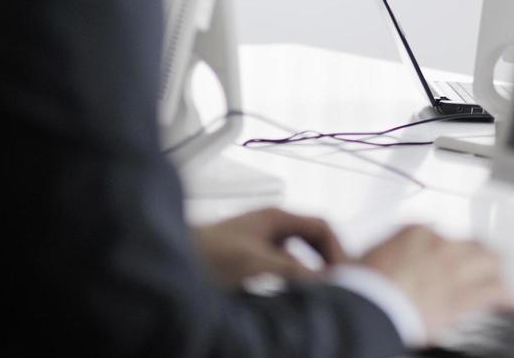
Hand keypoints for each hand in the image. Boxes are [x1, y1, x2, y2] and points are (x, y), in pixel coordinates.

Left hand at [193, 207, 347, 287]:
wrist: (170, 259)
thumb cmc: (206, 253)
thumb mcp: (255, 261)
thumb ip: (291, 269)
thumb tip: (324, 280)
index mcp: (276, 217)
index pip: (321, 227)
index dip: (337, 249)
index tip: (344, 272)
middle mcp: (270, 226)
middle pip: (313, 239)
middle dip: (327, 260)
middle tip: (337, 283)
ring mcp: (259, 242)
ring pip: (298, 255)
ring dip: (310, 272)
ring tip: (317, 291)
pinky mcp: (249, 260)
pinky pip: (282, 267)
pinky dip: (293, 280)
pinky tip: (290, 295)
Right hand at [360, 226, 509, 337]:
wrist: (364, 310)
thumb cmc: (358, 290)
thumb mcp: (362, 260)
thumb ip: (381, 255)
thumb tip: (376, 262)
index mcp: (415, 233)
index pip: (439, 233)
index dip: (444, 249)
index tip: (442, 259)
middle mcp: (440, 246)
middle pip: (471, 244)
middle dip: (477, 254)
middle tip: (481, 264)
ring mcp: (454, 269)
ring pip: (490, 262)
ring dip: (495, 271)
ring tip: (499, 280)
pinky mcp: (461, 297)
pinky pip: (494, 292)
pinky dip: (504, 297)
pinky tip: (508, 302)